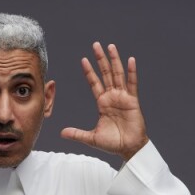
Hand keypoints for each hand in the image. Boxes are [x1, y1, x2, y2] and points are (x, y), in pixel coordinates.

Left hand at [61, 41, 148, 160]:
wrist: (128, 149)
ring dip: (114, 60)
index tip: (83, 59)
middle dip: (100, 59)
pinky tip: (130, 60)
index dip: (89, 71)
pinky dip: (131, 72)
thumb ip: (77, 133)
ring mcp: (123, 97)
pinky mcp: (133, 101)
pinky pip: (132, 84)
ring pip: (117, 74)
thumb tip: (62, 133)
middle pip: (105, 73)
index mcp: (102, 103)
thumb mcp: (92, 138)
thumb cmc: (113, 144)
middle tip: (95, 44)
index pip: (94, 83)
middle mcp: (112, 97)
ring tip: (110, 46)